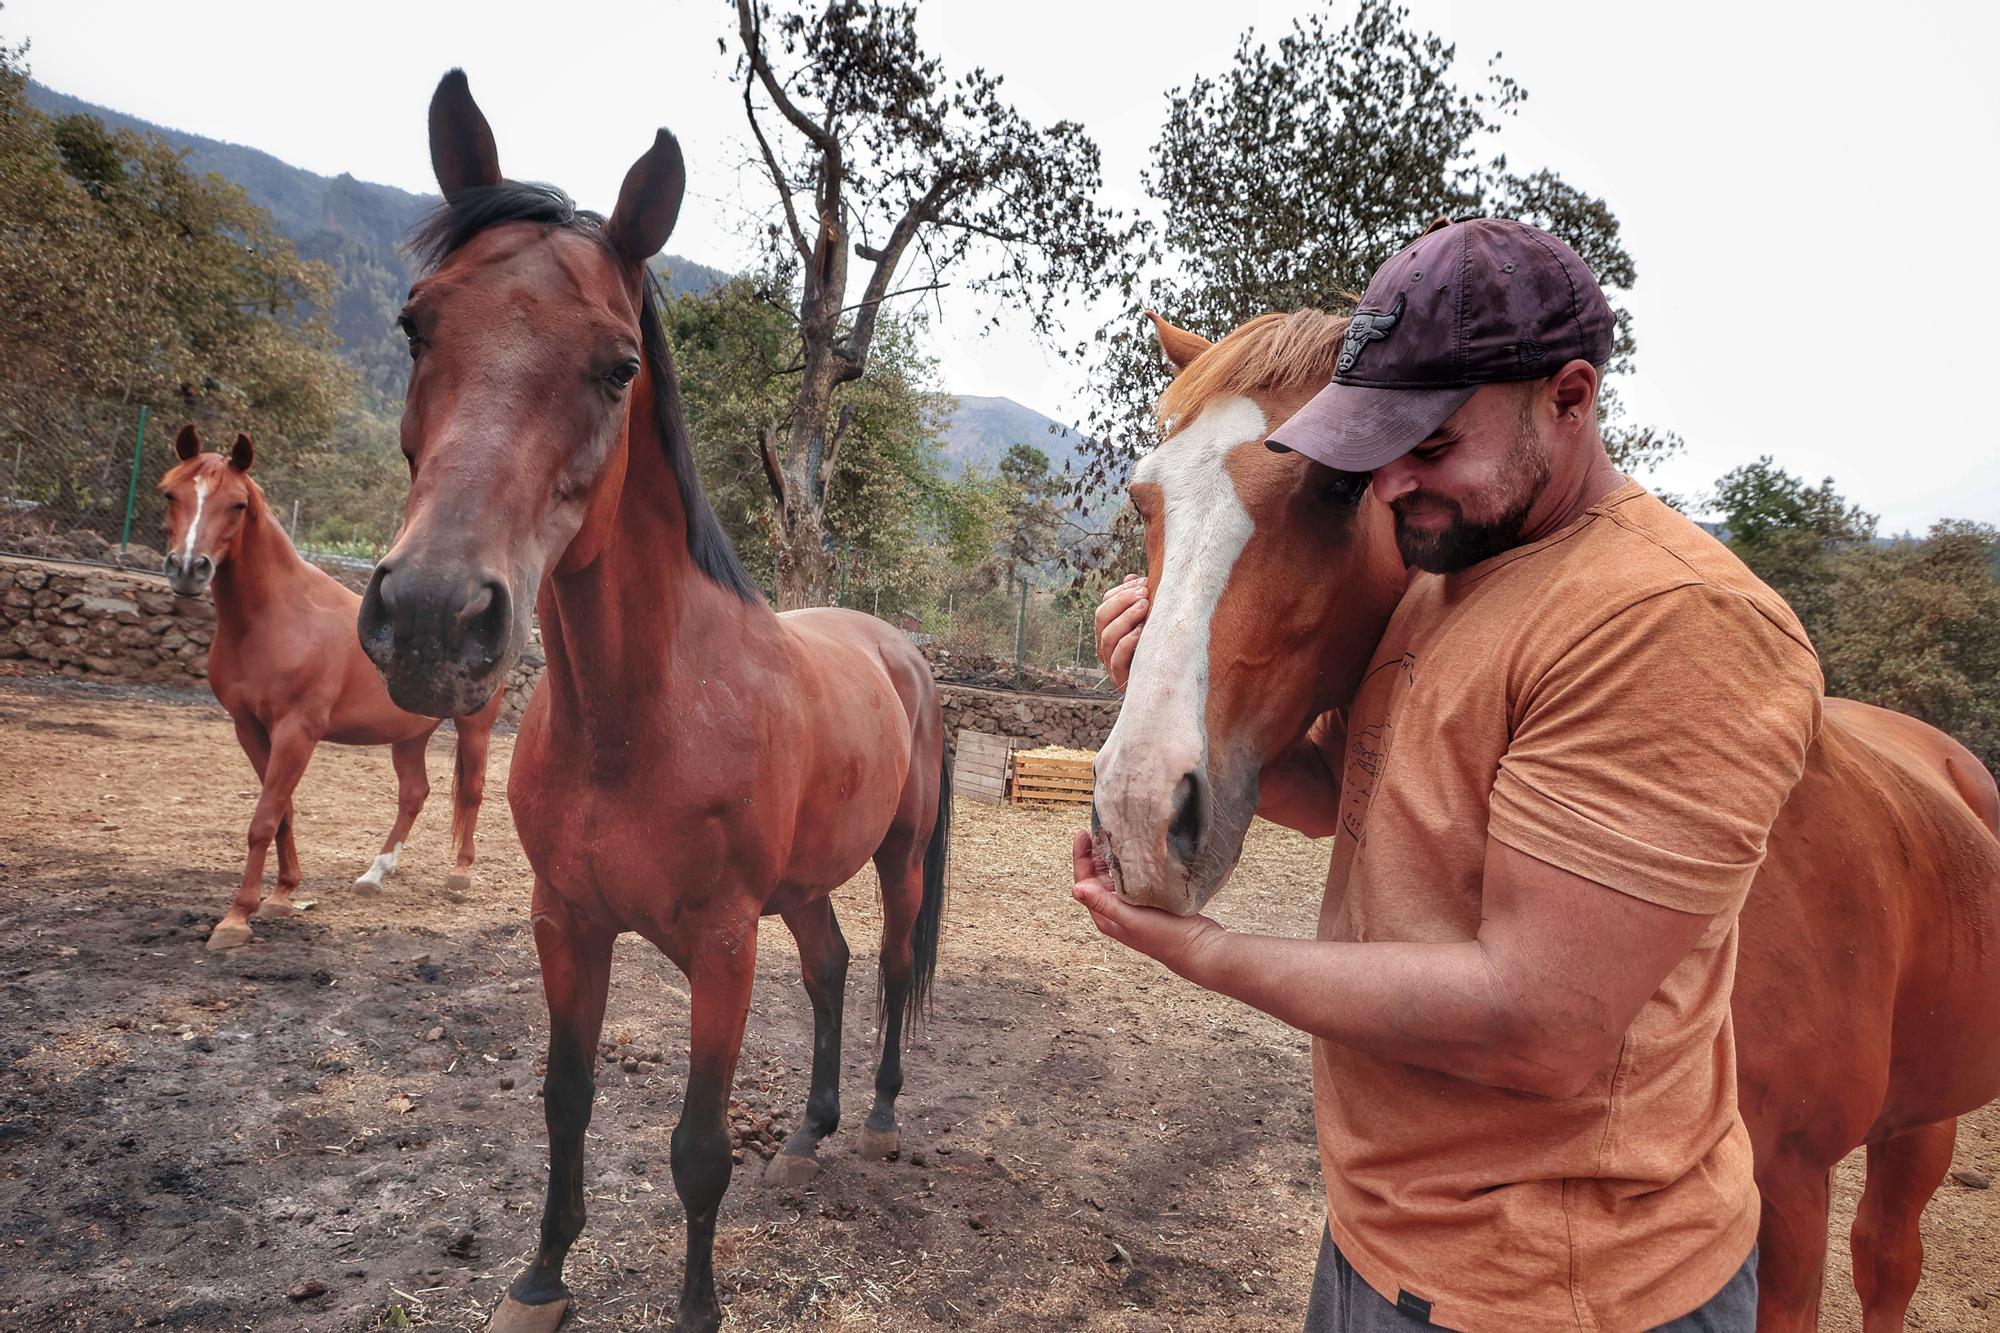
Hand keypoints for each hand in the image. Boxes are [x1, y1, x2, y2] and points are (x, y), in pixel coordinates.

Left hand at [1070, 830, 1225, 981]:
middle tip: (1100, 827)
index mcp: (1106, 915)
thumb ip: (1104, 904)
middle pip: (1098, 875)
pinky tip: (1138, 849)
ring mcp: (1133, 904)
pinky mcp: (1149, 899)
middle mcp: (1116, 909)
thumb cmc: (1166, 938)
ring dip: (1114, 855)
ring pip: (1116, 873)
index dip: (1081, 856)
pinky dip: (1132, 862)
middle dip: (1096, 851)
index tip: (1083, 833)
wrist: (1199, 947)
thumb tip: (1076, 888)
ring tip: (1115, 833)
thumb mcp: (1131, 918)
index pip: (1084, 881)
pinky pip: (1134, 876)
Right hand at [1093, 574, 1149, 688]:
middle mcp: (1105, 645)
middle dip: (1122, 601)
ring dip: (1126, 618)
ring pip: (1107, 636)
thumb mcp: (1151, 621)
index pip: (1105, 604)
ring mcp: (1110, 662)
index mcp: (1109, 628)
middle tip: (1144, 594)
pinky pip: (1116, 660)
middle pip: (1101, 617)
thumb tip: (1132, 577)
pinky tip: (1142, 632)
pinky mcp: (1121, 679)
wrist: (1167, 683)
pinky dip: (1127, 643)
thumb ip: (1141, 601)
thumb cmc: (1160, 648)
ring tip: (1145, 607)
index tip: (1144, 582)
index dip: (1122, 591)